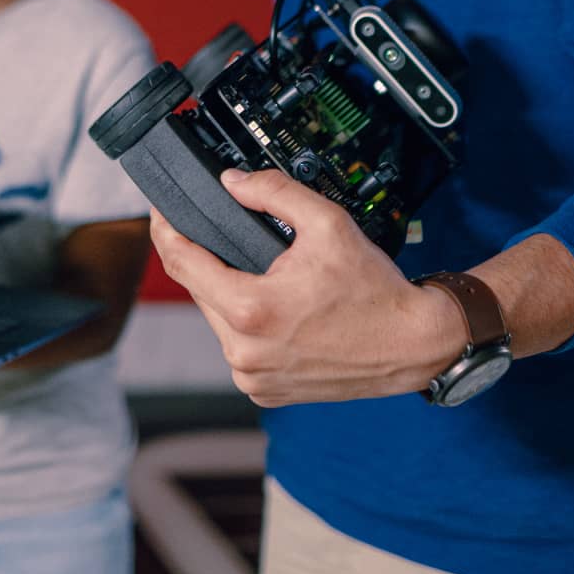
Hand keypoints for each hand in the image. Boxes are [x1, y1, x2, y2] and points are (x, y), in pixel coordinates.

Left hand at [148, 168, 462, 406]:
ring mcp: (253, 377)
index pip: (182, 262)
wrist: (413, 342)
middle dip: (206, 260)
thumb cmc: (375, 290)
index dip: (166, 230)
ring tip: (261, 275)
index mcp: (251, 311)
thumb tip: (233, 182)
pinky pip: (238, 348)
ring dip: (227, 295)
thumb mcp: (327, 222)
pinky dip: (247, 327)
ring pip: (217, 321)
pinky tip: (273, 310)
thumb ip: (273, 192)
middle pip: (199, 291)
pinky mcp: (264, 392)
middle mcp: (244, 352)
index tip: (160, 212)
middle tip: (224, 237)